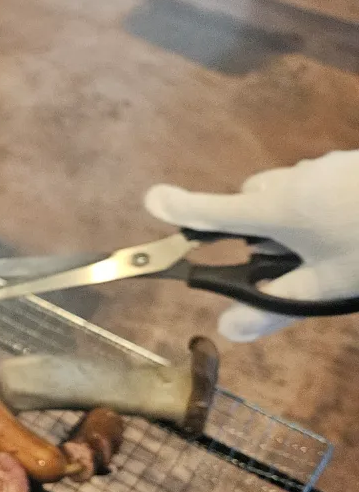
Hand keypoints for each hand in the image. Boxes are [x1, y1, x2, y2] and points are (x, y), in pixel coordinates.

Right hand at [146, 151, 358, 340]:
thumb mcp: (326, 285)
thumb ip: (274, 305)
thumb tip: (227, 327)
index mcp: (277, 211)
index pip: (214, 210)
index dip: (180, 208)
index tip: (152, 200)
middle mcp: (291, 180)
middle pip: (252, 202)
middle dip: (256, 228)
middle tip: (286, 261)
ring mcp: (322, 166)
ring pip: (286, 193)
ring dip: (293, 219)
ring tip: (332, 247)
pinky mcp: (346, 163)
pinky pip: (315, 185)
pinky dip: (319, 207)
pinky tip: (351, 228)